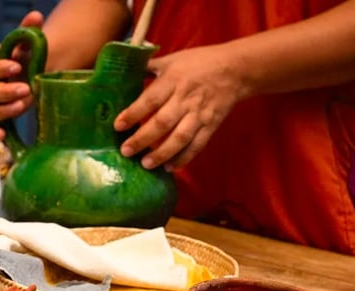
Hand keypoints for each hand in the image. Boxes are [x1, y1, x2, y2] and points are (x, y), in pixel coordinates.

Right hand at [0, 11, 43, 140]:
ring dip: (2, 111)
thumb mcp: (29, 45)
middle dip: (4, 91)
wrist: (33, 78)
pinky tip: (3, 136)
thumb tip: (35, 16)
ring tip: (23, 106)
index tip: (16, 67)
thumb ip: (29, 31)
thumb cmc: (27, 60)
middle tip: (26, 88)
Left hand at [114, 44, 245, 169]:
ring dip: (162, 153)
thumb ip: (149, 67)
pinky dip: (184, 158)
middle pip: (162, 122)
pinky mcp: (211, 125)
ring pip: (179, 137)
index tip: (118, 126)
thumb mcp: (173, 59)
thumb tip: (123, 70)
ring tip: (146, 164)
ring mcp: (199, 114)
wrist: (237, 69)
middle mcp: (185, 99)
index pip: (150, 100)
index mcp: (173, 80)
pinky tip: (169, 167)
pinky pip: (197, 145)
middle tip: (126, 151)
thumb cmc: (199, 62)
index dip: (133, 113)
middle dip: (142, 139)